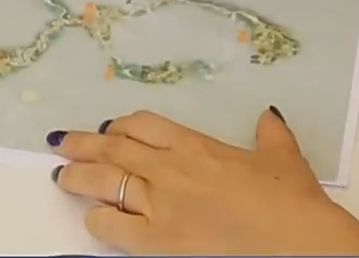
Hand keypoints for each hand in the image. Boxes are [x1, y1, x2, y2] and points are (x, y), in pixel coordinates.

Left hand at [49, 109, 358, 254]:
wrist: (297, 243)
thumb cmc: (292, 203)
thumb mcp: (284, 158)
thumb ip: (271, 134)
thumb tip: (269, 115)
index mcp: (195, 145)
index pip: (142, 125)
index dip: (120, 125)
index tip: (109, 127)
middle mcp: (169, 169)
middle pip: (112, 148)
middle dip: (83, 144)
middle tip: (62, 141)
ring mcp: (159, 204)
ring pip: (103, 182)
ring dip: (77, 176)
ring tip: (61, 175)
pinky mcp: (156, 241)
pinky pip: (111, 226)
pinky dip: (97, 219)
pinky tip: (92, 216)